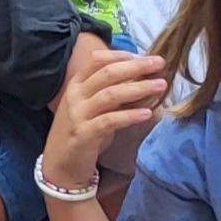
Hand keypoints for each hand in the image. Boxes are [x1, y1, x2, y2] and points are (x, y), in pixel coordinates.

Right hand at [45, 52, 171, 186]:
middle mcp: (75, 96)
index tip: (144, 55)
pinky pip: (109, 121)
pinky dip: (130, 115)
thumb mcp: (91, 107)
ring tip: (161, 86)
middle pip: (107, 74)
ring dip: (138, 88)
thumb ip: (110, 92)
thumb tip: (142, 78)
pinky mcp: (84, 134)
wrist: (60, 164)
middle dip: (136, 66)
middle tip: (160, 63)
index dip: (121, 55)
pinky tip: (148, 114)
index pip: (97, 61)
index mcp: (76, 85)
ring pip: (110, 95)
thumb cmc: (81, 132)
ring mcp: (77, 114)